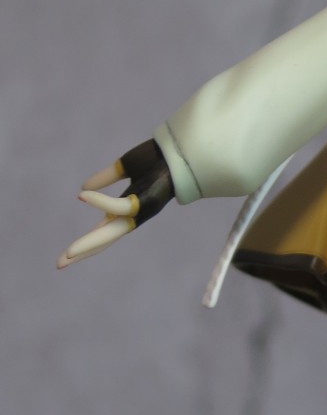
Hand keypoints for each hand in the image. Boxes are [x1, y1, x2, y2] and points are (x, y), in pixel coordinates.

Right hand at [57, 139, 174, 268]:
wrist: (180, 149)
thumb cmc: (158, 159)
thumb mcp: (124, 167)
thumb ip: (105, 178)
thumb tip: (82, 189)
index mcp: (126, 209)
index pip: (101, 231)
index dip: (84, 244)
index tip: (64, 257)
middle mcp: (133, 214)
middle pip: (103, 240)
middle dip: (82, 253)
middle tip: (59, 265)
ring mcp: (141, 211)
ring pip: (111, 233)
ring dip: (89, 244)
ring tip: (69, 254)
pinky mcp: (148, 201)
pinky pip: (121, 207)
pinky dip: (102, 203)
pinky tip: (82, 196)